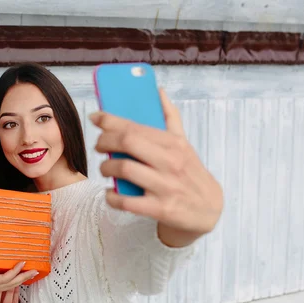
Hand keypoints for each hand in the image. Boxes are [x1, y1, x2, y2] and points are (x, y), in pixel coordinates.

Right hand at [0, 261, 36, 302]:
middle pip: (11, 284)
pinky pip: (6, 285)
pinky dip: (15, 280)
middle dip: (24, 277)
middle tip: (36, 270)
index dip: (14, 272)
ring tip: (32, 272)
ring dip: (22, 279)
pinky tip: (20, 275)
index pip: (4, 279)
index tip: (23, 263)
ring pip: (10, 285)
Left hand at [91, 89, 222, 247]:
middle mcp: (170, 162)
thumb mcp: (184, 144)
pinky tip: (111, 193)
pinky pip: (127, 201)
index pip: (135, 126)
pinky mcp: (160, 209)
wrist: (208, 210)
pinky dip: (112, 196)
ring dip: (106, 168)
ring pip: (124, 169)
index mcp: (173, 143)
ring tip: (106, 169)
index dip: (109, 120)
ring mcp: (165, 186)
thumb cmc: (190, 173)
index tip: (96, 117)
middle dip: (105, 141)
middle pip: (127, 142)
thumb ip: (170, 118)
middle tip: (99, 146)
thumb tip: (159, 92)